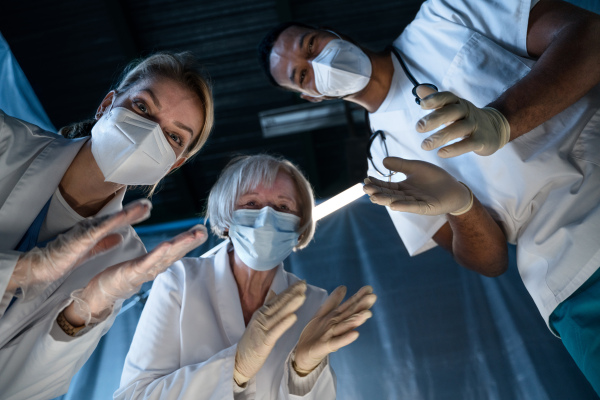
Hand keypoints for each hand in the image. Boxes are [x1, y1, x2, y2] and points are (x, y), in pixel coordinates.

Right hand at [8, 199, 151, 299]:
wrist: (43, 266)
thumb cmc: (64, 258)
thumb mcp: (90, 250)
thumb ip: (104, 243)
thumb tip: (120, 237)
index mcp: (94, 230)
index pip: (117, 220)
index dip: (132, 214)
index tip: (147, 209)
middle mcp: (91, 227)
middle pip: (116, 217)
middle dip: (133, 210)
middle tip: (149, 203)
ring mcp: (86, 231)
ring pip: (111, 220)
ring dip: (128, 213)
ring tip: (143, 206)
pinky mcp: (81, 238)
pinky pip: (100, 229)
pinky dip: (113, 222)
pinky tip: (124, 217)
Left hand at [65, 224, 207, 325]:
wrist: (99, 293)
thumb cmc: (119, 277)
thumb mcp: (141, 264)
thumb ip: (154, 257)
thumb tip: (167, 249)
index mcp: (155, 264)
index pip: (175, 250)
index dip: (188, 241)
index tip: (201, 230)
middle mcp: (154, 268)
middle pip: (176, 253)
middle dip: (190, 242)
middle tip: (204, 231)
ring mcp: (144, 271)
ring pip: (166, 256)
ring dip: (181, 245)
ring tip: (194, 235)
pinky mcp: (132, 273)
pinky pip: (147, 262)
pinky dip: (159, 253)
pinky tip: (168, 244)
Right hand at [234, 280, 306, 385]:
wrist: (238, 361)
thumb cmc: (250, 342)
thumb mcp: (258, 321)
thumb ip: (266, 306)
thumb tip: (273, 292)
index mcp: (261, 313)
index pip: (277, 299)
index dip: (289, 290)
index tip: (301, 282)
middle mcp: (261, 318)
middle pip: (279, 303)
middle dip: (292, 293)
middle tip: (304, 284)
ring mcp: (261, 329)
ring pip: (278, 314)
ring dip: (290, 304)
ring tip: (302, 296)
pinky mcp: (263, 341)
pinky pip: (275, 331)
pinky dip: (284, 323)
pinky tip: (293, 317)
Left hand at [293, 286, 375, 374]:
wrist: (302, 353)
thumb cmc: (315, 334)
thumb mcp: (323, 313)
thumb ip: (334, 301)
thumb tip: (344, 287)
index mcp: (336, 317)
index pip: (349, 305)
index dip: (359, 296)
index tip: (369, 288)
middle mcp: (337, 325)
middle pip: (350, 314)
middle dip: (361, 306)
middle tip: (373, 297)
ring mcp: (332, 336)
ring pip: (346, 326)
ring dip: (357, 320)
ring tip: (367, 313)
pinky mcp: (326, 346)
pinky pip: (336, 342)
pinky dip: (346, 338)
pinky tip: (356, 334)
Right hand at [363, 156, 472, 215]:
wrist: (454, 188)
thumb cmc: (434, 178)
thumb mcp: (415, 167)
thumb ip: (401, 165)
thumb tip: (383, 161)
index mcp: (403, 187)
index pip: (386, 186)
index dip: (376, 183)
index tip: (366, 179)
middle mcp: (406, 196)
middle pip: (389, 194)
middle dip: (377, 191)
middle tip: (365, 188)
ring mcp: (415, 202)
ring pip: (398, 201)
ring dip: (386, 200)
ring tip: (374, 197)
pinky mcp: (426, 207)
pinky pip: (414, 206)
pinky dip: (404, 206)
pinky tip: (394, 205)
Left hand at [417, 91, 509, 156]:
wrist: (495, 128)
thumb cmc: (466, 118)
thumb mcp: (452, 107)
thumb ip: (436, 100)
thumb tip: (418, 88)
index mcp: (458, 103)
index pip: (447, 97)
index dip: (435, 99)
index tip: (422, 104)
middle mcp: (467, 112)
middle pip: (451, 112)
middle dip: (434, 119)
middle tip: (418, 127)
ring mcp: (475, 126)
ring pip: (458, 129)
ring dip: (440, 137)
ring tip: (424, 145)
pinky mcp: (481, 140)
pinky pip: (467, 144)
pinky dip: (454, 149)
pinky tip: (441, 153)